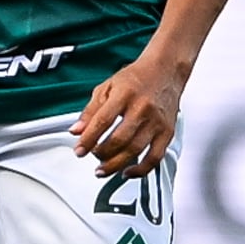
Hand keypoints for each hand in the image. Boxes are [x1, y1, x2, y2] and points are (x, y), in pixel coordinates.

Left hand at [74, 53, 189, 177]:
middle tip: (91, 158)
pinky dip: (142, 169)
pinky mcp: (168, 131)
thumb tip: (76, 131)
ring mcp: (157, 122)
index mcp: (124, 95)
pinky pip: (156, 156)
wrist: (166, 71)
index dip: (88, 139)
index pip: (102, 121)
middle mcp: (142, 109)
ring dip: (117, 164)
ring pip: (136, 150)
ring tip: (103, 169)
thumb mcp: (106, 87)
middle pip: (120, 139)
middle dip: (101, 153)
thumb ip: (90, 111)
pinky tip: (128, 172)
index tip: (78, 150)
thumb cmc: (136, 78)